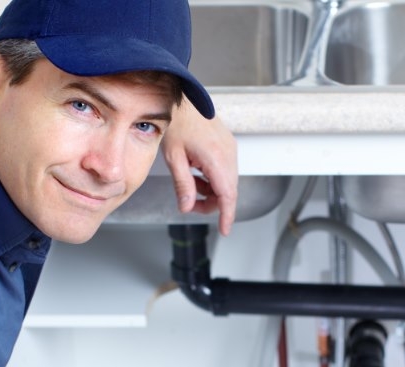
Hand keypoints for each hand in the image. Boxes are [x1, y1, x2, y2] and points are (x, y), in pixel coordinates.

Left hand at [161, 102, 238, 235]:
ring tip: (189, 183)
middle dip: (211, 203)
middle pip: (228, 191)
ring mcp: (230, 148)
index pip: (227, 195)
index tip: (225, 229)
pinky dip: (212, 178)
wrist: (183, 98)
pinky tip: (196, 172)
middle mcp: (229, 154)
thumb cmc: (177, 122)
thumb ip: (183, 185)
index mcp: (216, 158)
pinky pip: (225, 170)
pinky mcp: (227, 145)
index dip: (226, 215)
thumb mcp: (174, 158)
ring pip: (227, 181)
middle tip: (189, 204)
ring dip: (210, 190)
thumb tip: (187, 206)